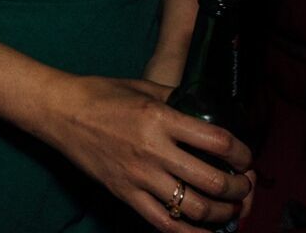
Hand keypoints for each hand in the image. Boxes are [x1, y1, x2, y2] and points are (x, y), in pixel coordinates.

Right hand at [33, 76, 251, 230]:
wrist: (60, 112)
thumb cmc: (100, 95)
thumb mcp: (143, 87)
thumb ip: (177, 100)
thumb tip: (205, 113)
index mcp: (160, 118)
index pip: (218, 142)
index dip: (242, 153)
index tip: (245, 157)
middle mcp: (153, 150)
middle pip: (213, 181)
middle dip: (240, 188)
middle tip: (244, 186)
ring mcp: (139, 176)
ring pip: (195, 207)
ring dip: (222, 213)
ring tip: (230, 209)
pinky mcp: (126, 194)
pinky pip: (165, 224)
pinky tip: (206, 232)